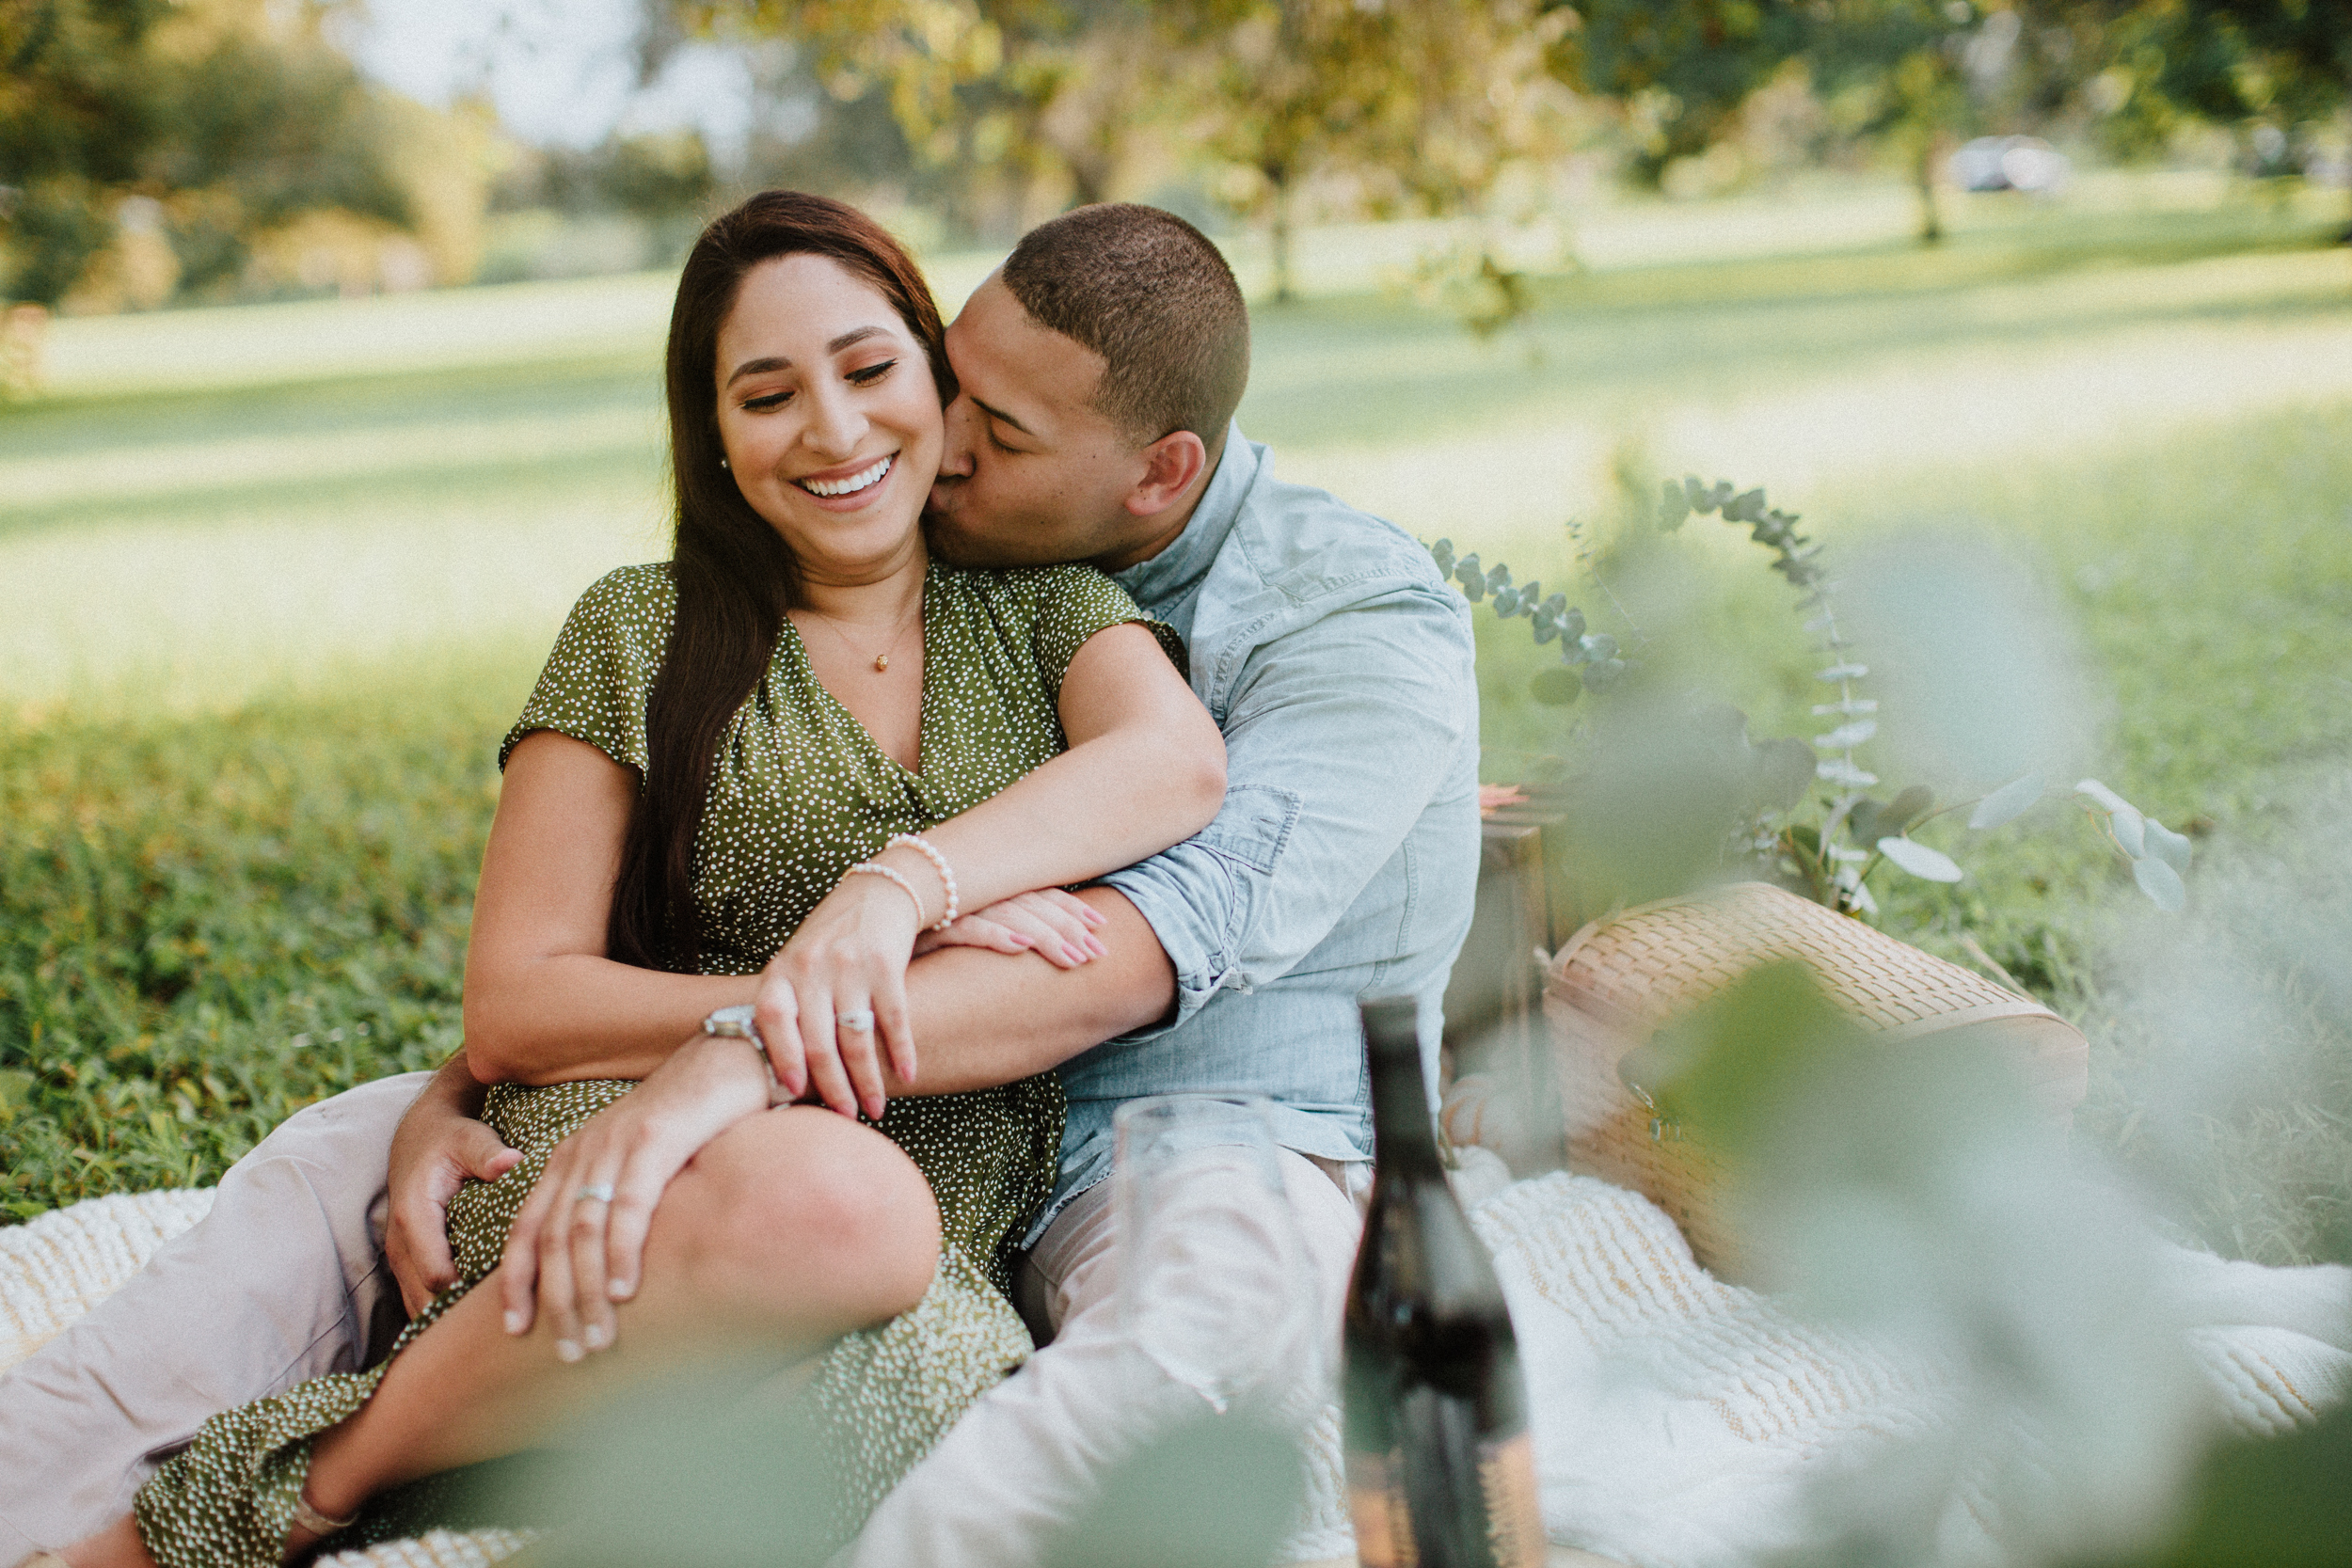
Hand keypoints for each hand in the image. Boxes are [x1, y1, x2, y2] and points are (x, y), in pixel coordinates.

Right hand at [386, 1055, 520, 1316]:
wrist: (418, 1135)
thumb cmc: (449, 1137)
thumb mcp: (469, 1138)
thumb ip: (487, 1153)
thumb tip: (511, 1162)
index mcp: (414, 1216)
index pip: (438, 1274)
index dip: (471, 1295)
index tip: (513, 1302)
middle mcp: (399, 1244)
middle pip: (427, 1300)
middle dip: (463, 1318)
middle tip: (512, 1326)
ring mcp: (399, 1258)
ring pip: (419, 1306)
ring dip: (451, 1322)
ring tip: (497, 1331)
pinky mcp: (406, 1263)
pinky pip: (419, 1299)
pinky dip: (443, 1313)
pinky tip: (477, 1322)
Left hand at [498, 1032, 769, 1360]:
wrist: (732, 1060)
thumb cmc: (695, 1122)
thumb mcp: (642, 1162)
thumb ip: (619, 1203)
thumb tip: (609, 1268)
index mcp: (572, 1157)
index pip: (529, 1227)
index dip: (517, 1281)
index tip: (515, 1330)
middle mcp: (584, 1151)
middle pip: (552, 1238)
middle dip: (556, 1302)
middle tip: (569, 1352)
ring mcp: (616, 1143)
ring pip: (583, 1229)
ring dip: (585, 1291)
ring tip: (596, 1337)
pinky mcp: (655, 1139)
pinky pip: (629, 1204)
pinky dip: (621, 1251)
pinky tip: (623, 1290)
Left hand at [752, 866, 922, 1120]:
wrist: (876, 893)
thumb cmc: (829, 942)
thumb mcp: (796, 966)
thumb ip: (787, 1008)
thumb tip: (781, 1074)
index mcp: (781, 971)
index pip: (774, 1022)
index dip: (783, 1060)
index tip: (794, 1095)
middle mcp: (812, 967)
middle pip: (819, 1043)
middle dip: (833, 1088)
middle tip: (845, 1116)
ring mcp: (850, 966)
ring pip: (857, 1039)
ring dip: (868, 1080)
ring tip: (874, 1108)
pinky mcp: (886, 965)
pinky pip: (894, 1020)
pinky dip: (902, 1052)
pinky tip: (907, 1076)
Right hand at [914, 888, 1106, 968]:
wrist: (867, 939)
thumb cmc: (919, 939)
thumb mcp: (965, 931)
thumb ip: (1000, 929)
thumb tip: (1039, 942)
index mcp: (985, 888)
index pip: (1036, 891)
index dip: (1070, 908)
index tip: (1100, 925)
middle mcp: (972, 892)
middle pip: (1030, 903)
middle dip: (1068, 927)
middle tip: (1098, 954)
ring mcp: (951, 906)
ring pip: (1008, 914)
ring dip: (1045, 935)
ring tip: (1073, 959)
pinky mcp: (927, 926)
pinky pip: (967, 927)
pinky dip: (995, 935)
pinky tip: (1022, 947)